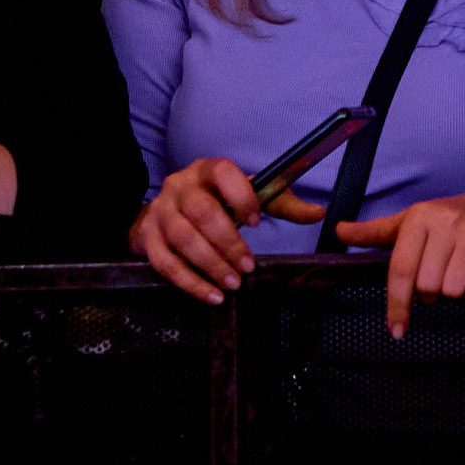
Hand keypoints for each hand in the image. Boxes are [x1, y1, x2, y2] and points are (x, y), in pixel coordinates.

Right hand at [130, 156, 320, 306]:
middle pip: (202, 212)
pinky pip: (165, 264)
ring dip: (211, 265)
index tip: (258, 221)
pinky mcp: (146, 239)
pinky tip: (211, 295)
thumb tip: (318, 213)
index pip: (223, 173)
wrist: (166, 212)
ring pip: (183, 239)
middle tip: (248, 266)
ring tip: (233, 284)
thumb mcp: (247, 196)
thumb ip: (281, 203)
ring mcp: (160, 212)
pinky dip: (189, 283)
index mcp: (207, 170)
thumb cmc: (215, 202)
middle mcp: (180, 186)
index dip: (241, 196)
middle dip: (228, 242)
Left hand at [333, 192, 464, 338]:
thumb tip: (338, 231)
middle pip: (428, 286)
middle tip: (438, 280)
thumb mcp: (411, 222)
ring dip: (455, 293)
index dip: (396, 304)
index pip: (401, 269)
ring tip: (458, 276)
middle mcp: (445, 222)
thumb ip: (374, 232)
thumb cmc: (448, 220)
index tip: (396, 330)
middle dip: (431, 294)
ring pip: (454, 289)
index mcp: (419, 217)